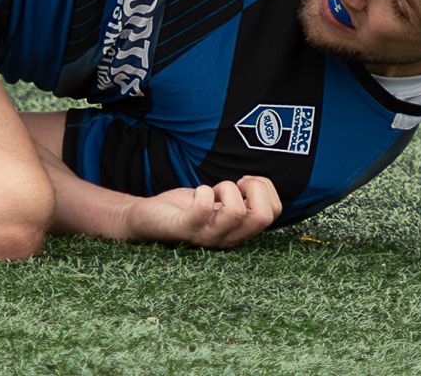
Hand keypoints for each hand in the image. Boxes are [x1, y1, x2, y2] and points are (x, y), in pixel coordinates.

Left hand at [122, 177, 280, 248]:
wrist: (147, 218)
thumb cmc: (186, 208)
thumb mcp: (220, 203)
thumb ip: (240, 199)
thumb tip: (258, 184)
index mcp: (239, 230)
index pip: (273, 213)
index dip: (266, 189)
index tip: (245, 182)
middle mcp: (227, 238)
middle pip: (263, 216)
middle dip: (255, 189)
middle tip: (235, 184)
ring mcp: (206, 237)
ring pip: (236, 212)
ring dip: (225, 189)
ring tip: (211, 191)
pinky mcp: (183, 229)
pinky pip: (203, 208)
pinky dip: (202, 191)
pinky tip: (196, 193)